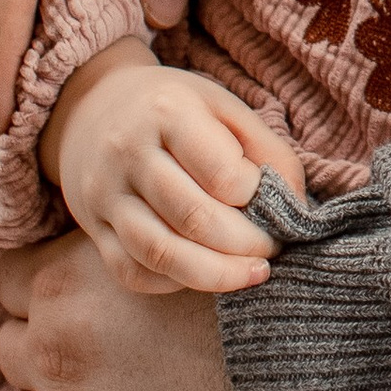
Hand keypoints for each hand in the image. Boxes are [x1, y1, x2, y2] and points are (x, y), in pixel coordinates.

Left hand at [0, 228, 278, 390]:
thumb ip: (139, 242)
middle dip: (40, 348)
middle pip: (10, 349)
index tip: (66, 294)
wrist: (319, 358)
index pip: (9, 281)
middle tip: (85, 351)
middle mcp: (62, 352)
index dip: (38, 286)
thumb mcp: (191, 241)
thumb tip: (127, 237)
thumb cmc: (266, 289)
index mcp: (74, 283)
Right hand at [40, 38, 306, 294]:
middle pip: (193, 218)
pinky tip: (205, 276)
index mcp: (168, 112)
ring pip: (159, 254)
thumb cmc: (174, 108)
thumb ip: (265, 148)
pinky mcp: (93, 229)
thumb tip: (297, 202)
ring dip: (215, 276)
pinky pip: (132, 272)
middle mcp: (129, 154)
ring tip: (253, 274)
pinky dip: (174, 283)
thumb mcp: (222, 106)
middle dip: (245, 244)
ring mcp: (105, 196)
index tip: (273, 198)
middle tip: (273, 248)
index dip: (257, 195)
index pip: (222, 173)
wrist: (94, 109)